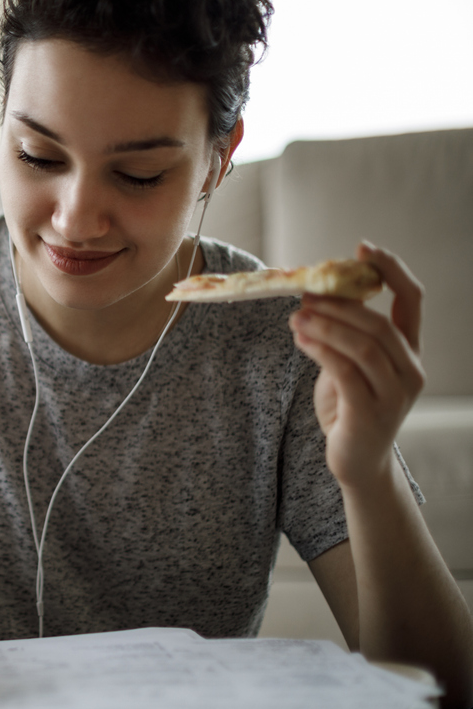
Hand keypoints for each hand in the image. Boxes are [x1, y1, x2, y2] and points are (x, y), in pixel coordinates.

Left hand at [288, 242, 424, 485]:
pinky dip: (322, 350)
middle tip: (306, 294)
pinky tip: (300, 339)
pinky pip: (346, 372)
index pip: (413, 300)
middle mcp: (411, 370)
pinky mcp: (371, 413)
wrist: (356, 461)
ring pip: (365, 346)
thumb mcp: (348, 364)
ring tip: (296, 316)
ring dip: (327, 325)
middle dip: (341, 304)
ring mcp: (395, 394)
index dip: (392, 270)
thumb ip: (340, 334)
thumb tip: (309, 297)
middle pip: (381, 323)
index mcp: (410, 351)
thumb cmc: (350, 407)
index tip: (364, 247)